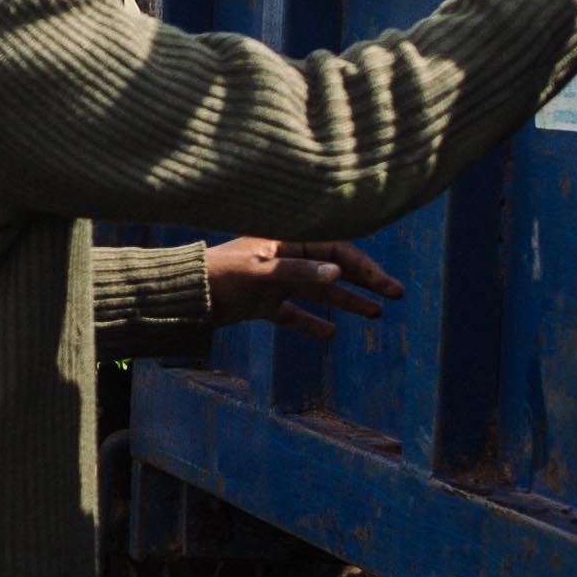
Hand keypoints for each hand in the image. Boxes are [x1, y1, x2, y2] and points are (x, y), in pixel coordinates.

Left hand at [203, 238, 401, 337]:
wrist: (181, 296)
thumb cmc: (218, 276)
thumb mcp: (259, 273)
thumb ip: (298, 273)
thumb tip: (339, 274)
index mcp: (285, 241)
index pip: (335, 250)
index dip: (363, 266)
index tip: (385, 284)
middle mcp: (284, 259)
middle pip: (332, 269)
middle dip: (365, 281)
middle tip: (396, 294)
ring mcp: (274, 282)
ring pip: (319, 292)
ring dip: (347, 301)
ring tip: (376, 314)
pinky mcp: (262, 304)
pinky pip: (294, 314)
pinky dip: (311, 323)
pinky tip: (331, 334)